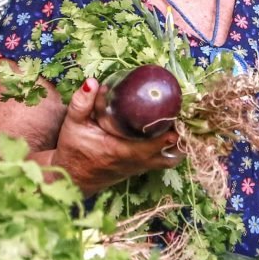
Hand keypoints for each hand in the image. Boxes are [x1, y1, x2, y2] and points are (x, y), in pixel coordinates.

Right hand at [50, 78, 180, 195]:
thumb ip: (82, 103)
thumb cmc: (74, 150)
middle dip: (184, 131)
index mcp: (125, 151)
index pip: (159, 141)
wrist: (72, 177)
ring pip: (173, 157)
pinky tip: (176, 132)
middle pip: (174, 149)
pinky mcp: (142, 168)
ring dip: (181, 142)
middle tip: (186, 110)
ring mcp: (142, 167)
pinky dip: (174, 148)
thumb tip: (92, 82)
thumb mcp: (74, 124)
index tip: (180, 108)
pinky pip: (166, 160)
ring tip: (184, 121)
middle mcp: (138, 161)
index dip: (173, 126)